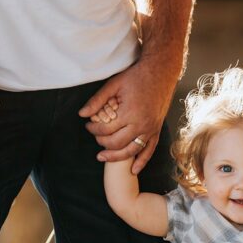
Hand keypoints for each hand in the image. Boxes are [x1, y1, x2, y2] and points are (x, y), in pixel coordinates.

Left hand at [79, 58, 175, 174]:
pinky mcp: (156, 130)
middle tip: (95, 136)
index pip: (106, 129)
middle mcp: (141, 124)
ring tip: (104, 157)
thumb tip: (82, 114)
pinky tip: (133, 170)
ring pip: (131, 151)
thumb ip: (97, 100)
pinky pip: (149, 150)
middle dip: (102, 142)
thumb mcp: (113, 85)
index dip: (94, 129)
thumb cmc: (136, 76)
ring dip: (116, 157)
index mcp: (129, 113)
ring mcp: (150, 129)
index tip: (88, 125)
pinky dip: (141, 162)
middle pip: (116, 143)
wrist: (160, 72)